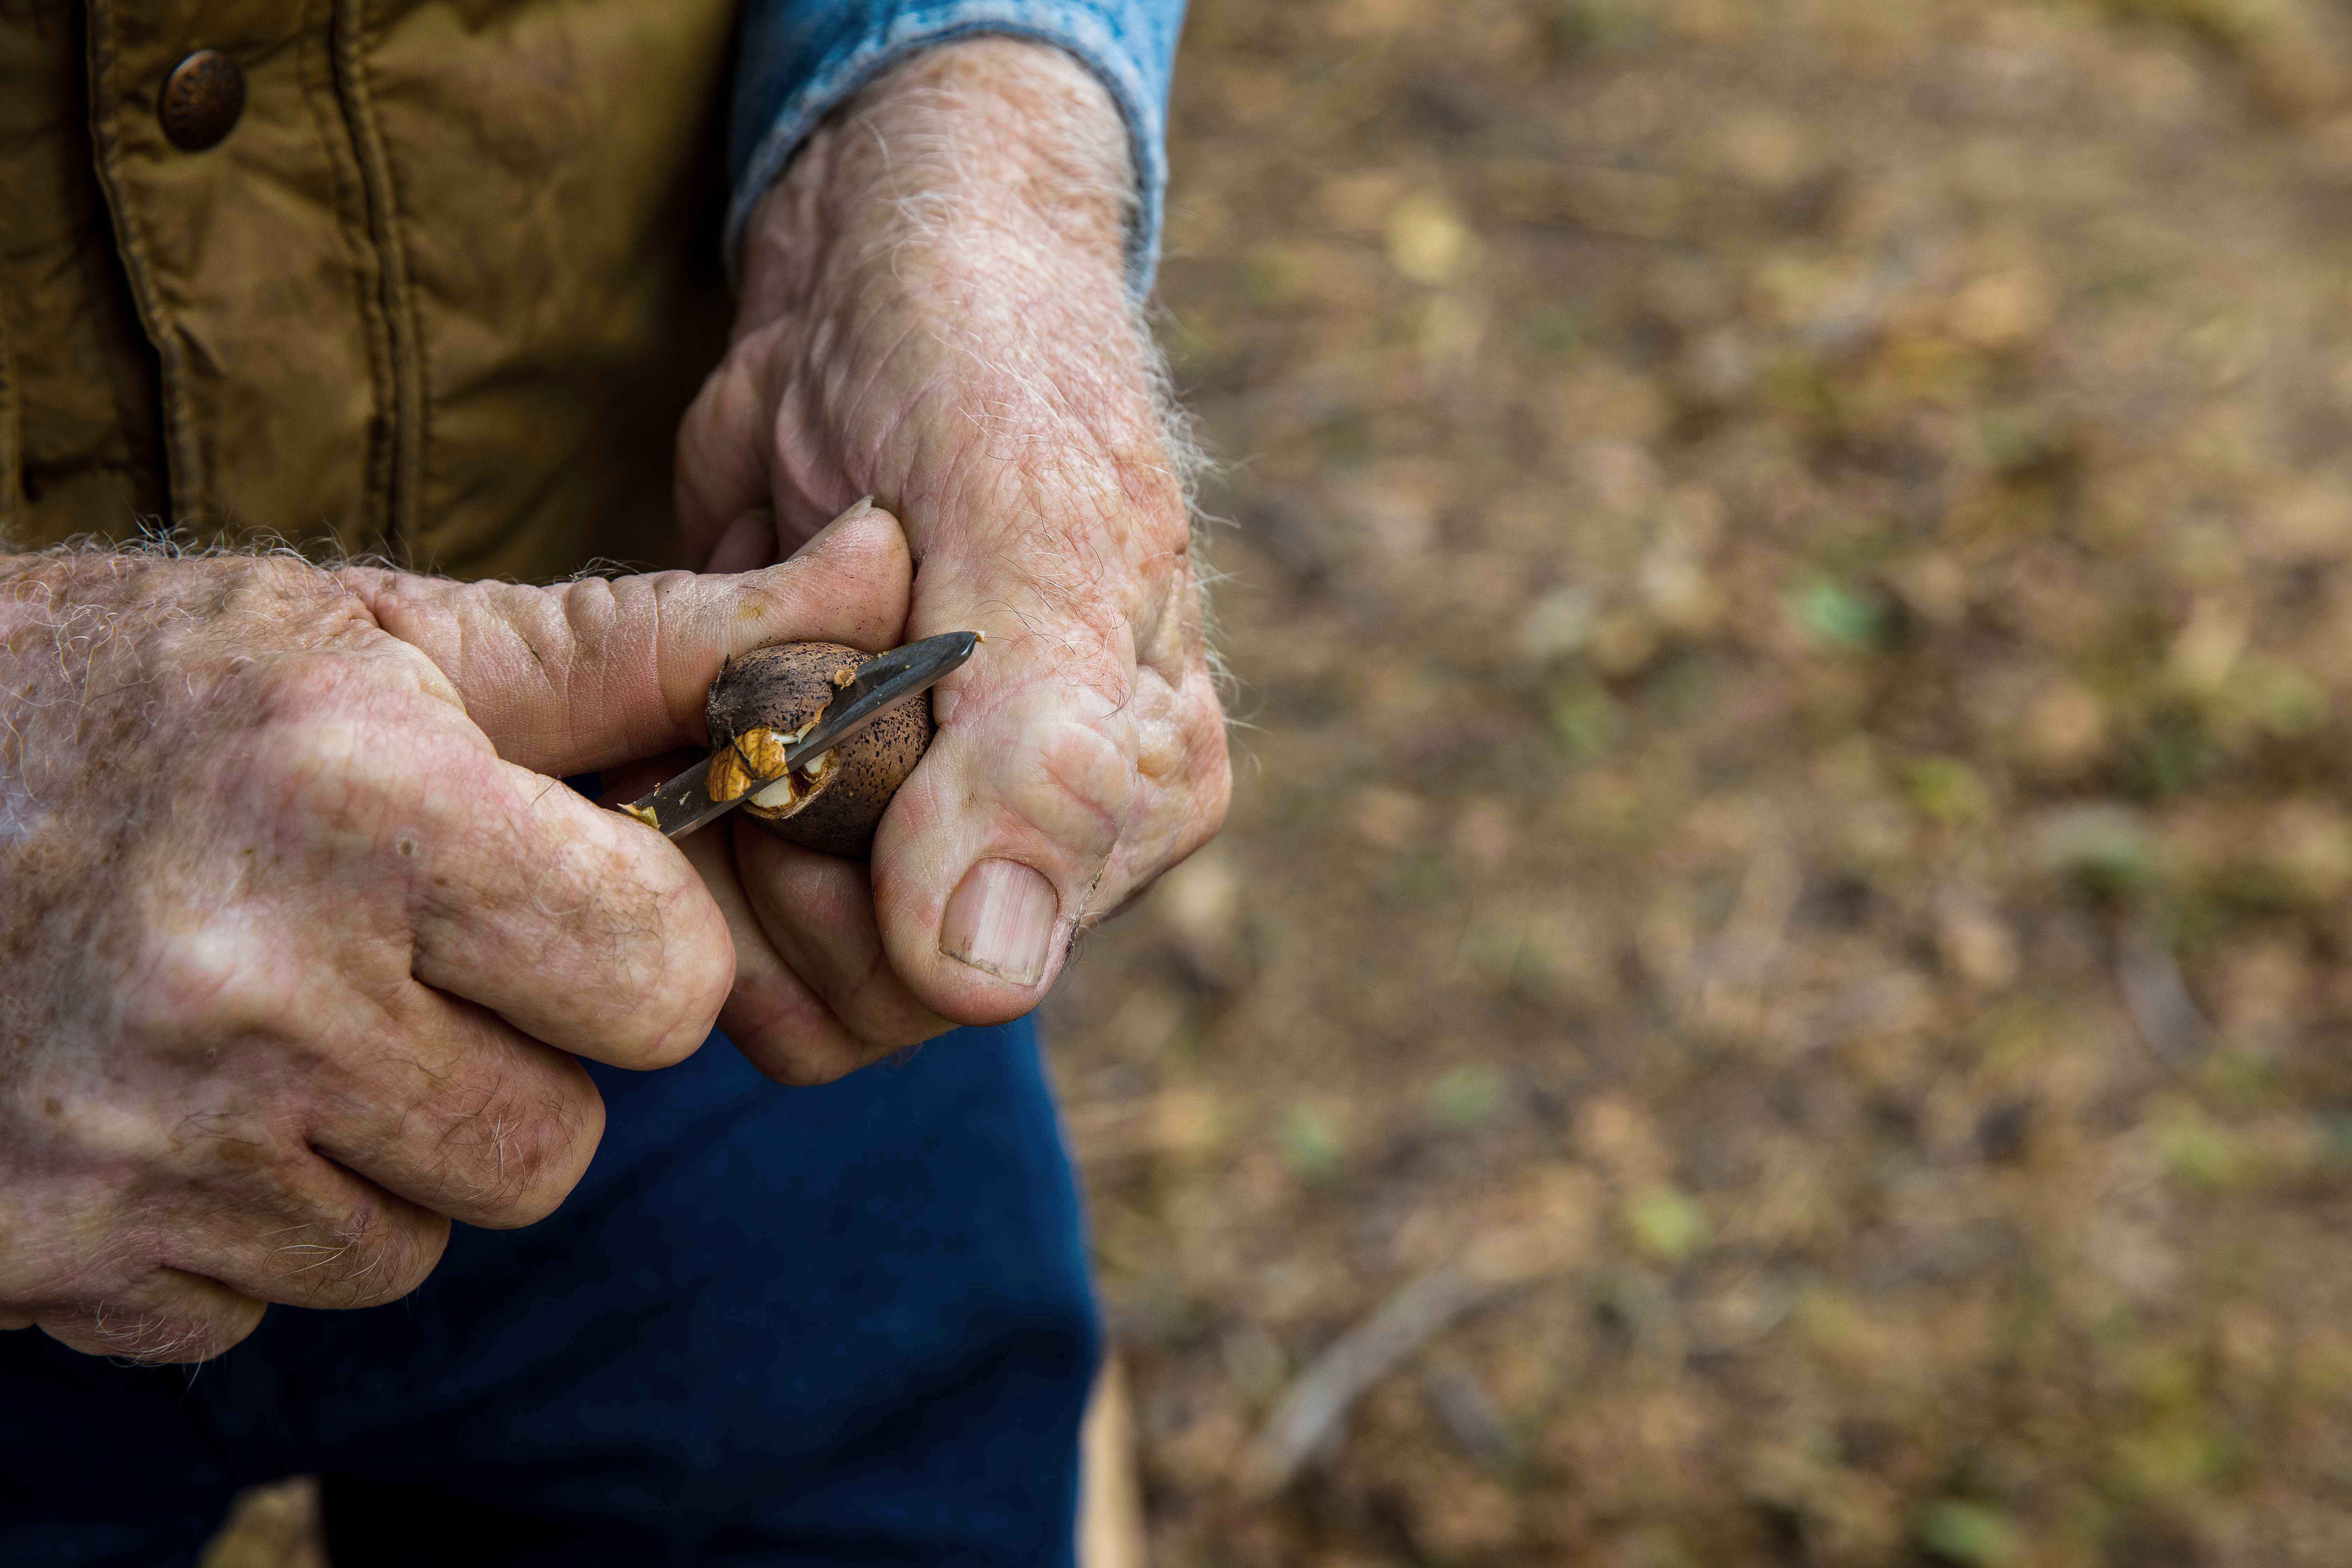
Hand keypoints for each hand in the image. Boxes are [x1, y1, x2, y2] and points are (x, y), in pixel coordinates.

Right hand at [0, 513, 906, 1361]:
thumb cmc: (153, 697)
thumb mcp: (395, 641)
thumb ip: (654, 643)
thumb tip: (885, 573)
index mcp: (359, 806)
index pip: (666, 982)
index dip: (633, 943)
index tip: (552, 892)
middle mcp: (251, 988)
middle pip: (564, 1141)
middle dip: (523, 1057)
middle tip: (403, 956)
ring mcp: (143, 1143)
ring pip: (431, 1232)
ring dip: (393, 1145)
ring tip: (281, 1015)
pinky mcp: (60, 1254)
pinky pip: (281, 1296)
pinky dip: (258, 1218)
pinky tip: (186, 1097)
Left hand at [675, 39, 1230, 1083]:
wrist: (881, 272)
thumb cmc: (988, 368)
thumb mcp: (1031, 531)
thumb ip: (1032, 757)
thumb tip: (988, 983)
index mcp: (1135, 800)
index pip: (967, 970)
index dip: (852, 867)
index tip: (827, 699)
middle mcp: (1039, 841)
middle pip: (860, 987)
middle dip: (771, 835)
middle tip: (764, 668)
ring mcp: (917, 825)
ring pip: (764, 956)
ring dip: (703, 815)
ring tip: (725, 662)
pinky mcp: (809, 793)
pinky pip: (708, 887)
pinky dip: (665, 791)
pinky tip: (685, 684)